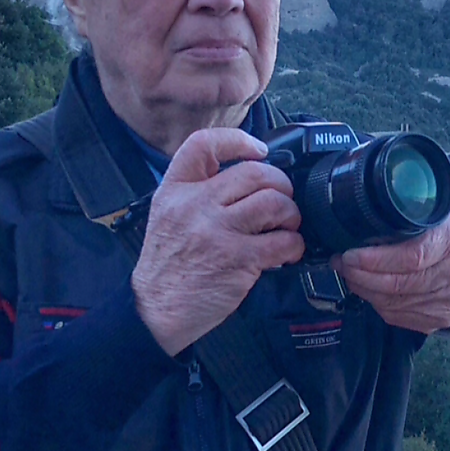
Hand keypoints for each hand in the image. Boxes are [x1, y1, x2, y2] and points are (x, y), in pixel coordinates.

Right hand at [131, 128, 303, 354]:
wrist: (155, 309)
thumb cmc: (167, 263)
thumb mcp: (168, 213)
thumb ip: (197, 190)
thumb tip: (248, 174)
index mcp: (175, 189)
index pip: (204, 144)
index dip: (238, 140)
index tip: (258, 150)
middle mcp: (195, 204)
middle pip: (254, 172)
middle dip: (280, 183)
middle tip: (283, 197)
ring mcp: (217, 231)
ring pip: (273, 202)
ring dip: (290, 213)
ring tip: (287, 224)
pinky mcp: (237, 260)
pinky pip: (282, 241)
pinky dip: (294, 245)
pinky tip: (287, 251)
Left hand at [329, 185, 449, 332]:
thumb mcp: (446, 198)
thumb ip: (417, 187)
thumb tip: (383, 173)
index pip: (411, 257)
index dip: (375, 259)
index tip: (350, 253)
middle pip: (397, 284)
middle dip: (360, 274)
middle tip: (340, 261)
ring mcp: (447, 301)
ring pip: (393, 304)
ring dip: (363, 289)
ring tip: (347, 272)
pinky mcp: (439, 319)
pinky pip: (399, 317)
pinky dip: (376, 304)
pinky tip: (366, 287)